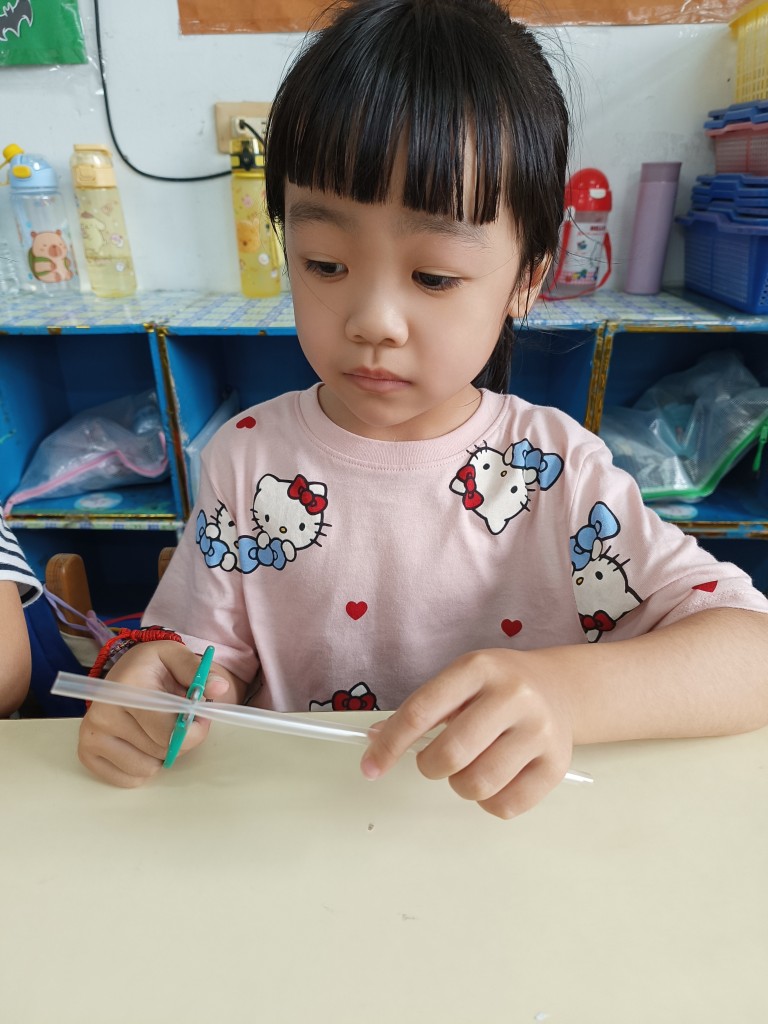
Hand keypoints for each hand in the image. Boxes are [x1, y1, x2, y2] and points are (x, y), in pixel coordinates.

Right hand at [78, 640, 237, 787]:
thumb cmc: (152, 666)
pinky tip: (141, 743)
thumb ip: (199, 672)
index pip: (167, 731)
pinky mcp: (87, 753)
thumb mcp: (176, 656)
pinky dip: (142, 766)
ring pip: (146, 768)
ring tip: (155, 729)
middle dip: (179, 739)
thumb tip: (218, 687)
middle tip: (177, 721)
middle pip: (160, 751)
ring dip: (160, 754)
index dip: (193, 730)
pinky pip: (129, 779)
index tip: (198, 719)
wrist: (124, 672)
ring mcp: (92, 734)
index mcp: (127, 687)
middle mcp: (103, 712)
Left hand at [360, 648, 574, 817]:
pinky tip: (494, 778)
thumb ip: (422, 710)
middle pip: (450, 754)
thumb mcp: (460, 681)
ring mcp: (540, 731)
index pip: (421, 711)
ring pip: (477, 785)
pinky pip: (504, 806)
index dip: (389, 744)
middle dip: (430, 766)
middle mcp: (514, 695)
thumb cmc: (498, 687)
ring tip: (469, 765)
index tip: (371, 766)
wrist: (558, 687)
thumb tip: (376, 743)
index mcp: (479, 668)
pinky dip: (487, 802)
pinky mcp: (556, 765)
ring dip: (460, 784)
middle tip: (435, 760)